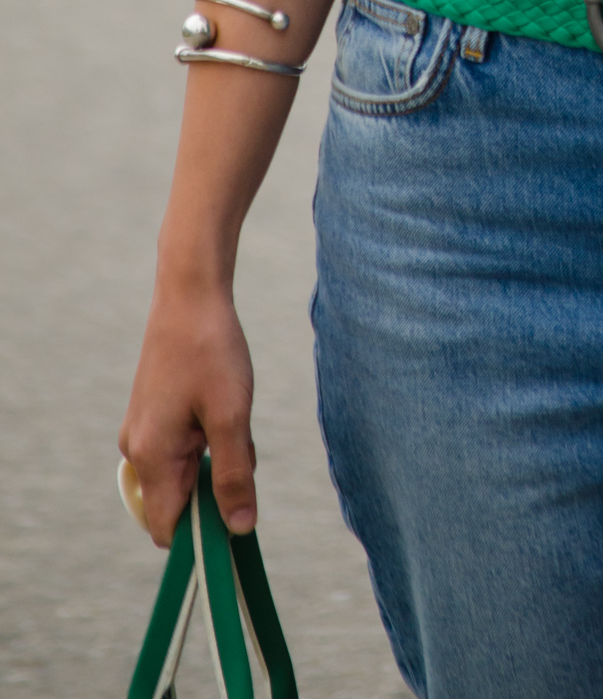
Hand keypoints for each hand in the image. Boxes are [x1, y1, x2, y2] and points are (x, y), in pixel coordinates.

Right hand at [120, 276, 256, 547]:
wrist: (190, 295)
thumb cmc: (211, 352)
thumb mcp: (231, 416)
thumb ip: (234, 476)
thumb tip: (240, 529)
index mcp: (152, 458)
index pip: (167, 529)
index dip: (202, 534)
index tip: (236, 511)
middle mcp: (136, 451)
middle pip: (178, 502)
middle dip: (215, 489)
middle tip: (239, 446)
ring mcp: (141, 431)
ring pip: (184, 473)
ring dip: (214, 461)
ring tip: (232, 418)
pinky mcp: (151, 415)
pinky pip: (180, 449)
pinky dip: (206, 440)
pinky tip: (222, 405)